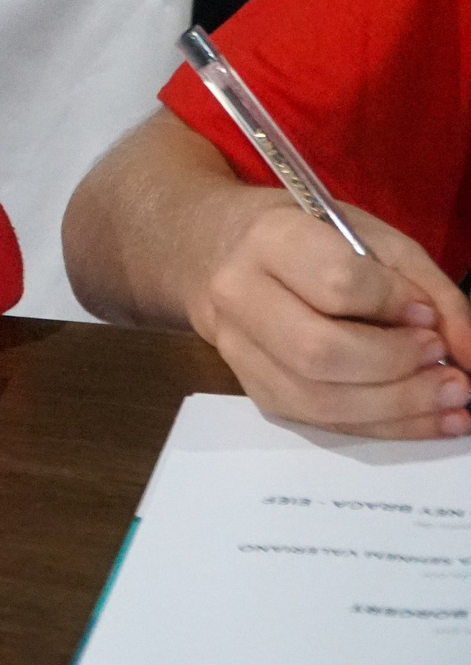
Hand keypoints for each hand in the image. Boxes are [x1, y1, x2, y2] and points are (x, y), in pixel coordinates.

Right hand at [184, 190, 470, 439]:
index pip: (335, 283)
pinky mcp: (253, 387)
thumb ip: (427, 288)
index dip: (393, 305)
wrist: (219, 254)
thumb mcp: (372, 237)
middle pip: (319, 352)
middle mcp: (239, 296)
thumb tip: (469, 352)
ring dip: (397, 408)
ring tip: (451, 399)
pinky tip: (426, 419)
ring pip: (317, 399)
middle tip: (444, 363)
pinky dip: (381, 426)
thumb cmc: (308, 238)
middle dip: (396, 367)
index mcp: (269, 240)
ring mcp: (237, 349)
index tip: (426, 314)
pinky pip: (318, 421)